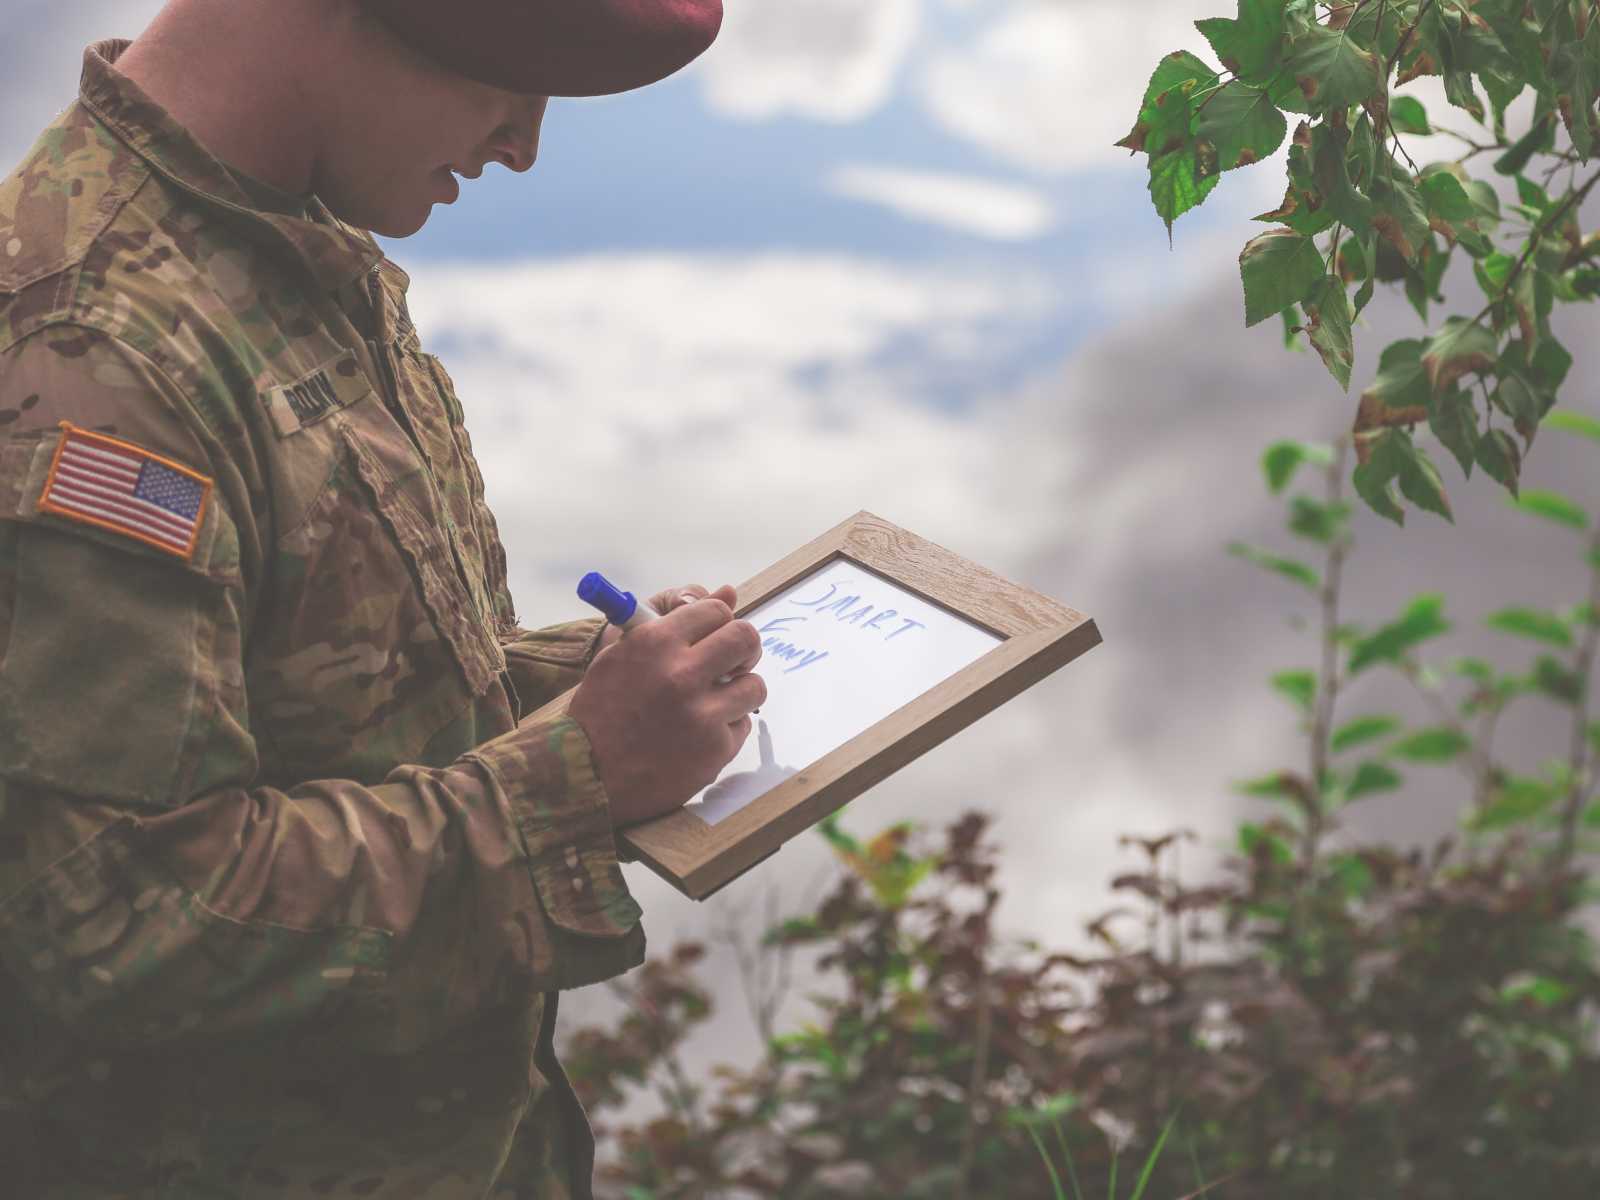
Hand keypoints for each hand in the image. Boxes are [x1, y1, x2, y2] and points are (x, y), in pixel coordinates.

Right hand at [571, 594, 766, 827]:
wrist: (584, 775)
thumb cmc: (601, 712)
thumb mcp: (619, 657)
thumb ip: (671, 624)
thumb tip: (728, 590)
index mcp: (656, 642)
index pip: (717, 611)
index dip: (720, 622)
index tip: (715, 636)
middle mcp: (682, 673)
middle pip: (746, 638)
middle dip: (744, 649)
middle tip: (734, 662)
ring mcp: (701, 713)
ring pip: (754, 685)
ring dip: (739, 692)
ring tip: (714, 704)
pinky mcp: (714, 749)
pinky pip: (741, 725)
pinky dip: (726, 729)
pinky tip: (699, 736)